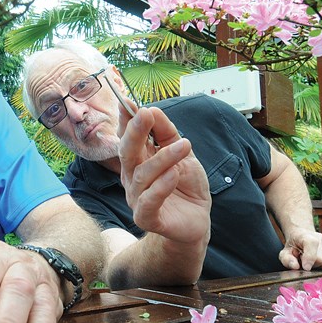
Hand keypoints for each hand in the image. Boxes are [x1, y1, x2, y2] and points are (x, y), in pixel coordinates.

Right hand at [117, 105, 210, 245]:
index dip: (126, 120)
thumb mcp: (182, 154)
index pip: (127, 136)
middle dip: (135, 132)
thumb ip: (167, 133)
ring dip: (163, 158)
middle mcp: (132, 177)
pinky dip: (161, 187)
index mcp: (137, 160)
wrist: (195, 221)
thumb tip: (151, 110)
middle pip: (127, 152)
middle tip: (145, 114)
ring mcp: (137, 198)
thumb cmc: (184, 186)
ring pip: (142, 175)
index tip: (127, 102)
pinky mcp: (146, 218)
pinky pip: (149, 201)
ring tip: (183, 145)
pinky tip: (174, 174)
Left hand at [279, 227, 321, 270]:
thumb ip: (287, 259)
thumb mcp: (285, 253)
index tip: (305, 267)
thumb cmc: (294, 247)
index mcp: (306, 235)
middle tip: (306, 262)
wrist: (302, 237)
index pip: (311, 244)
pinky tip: (321, 262)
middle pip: (321, 259)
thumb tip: (295, 266)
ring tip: (313, 261)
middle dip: (313, 265)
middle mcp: (321, 237)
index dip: (309, 258)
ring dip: (320, 267)